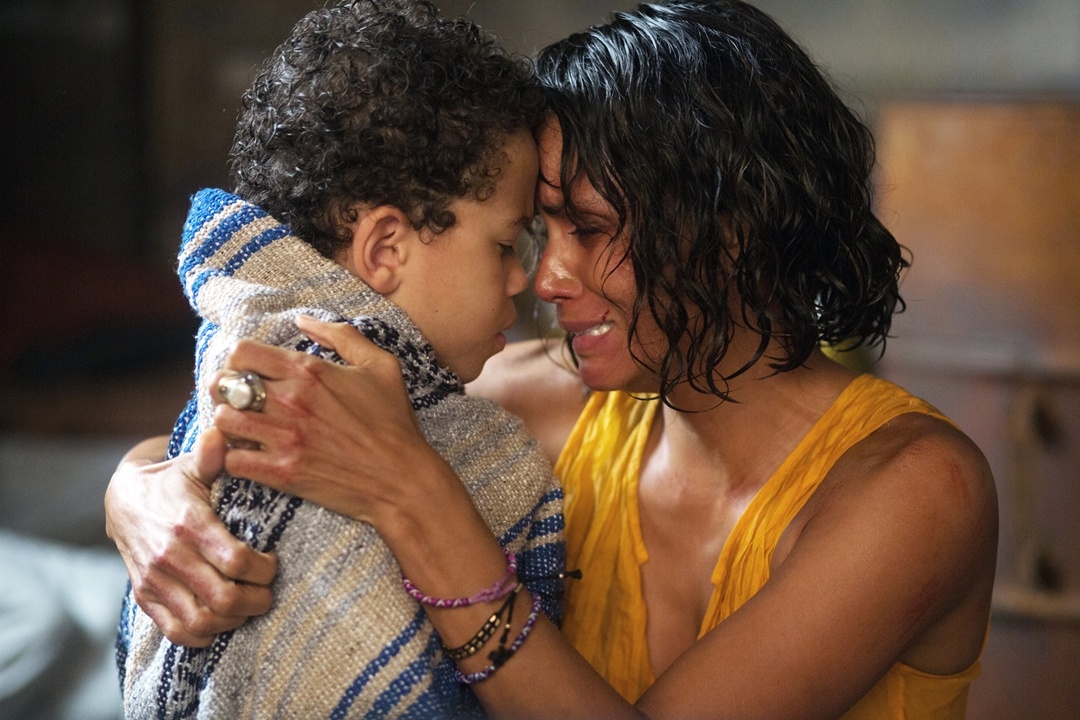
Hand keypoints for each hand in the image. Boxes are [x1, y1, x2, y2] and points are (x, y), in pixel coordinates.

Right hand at [105, 431, 276, 646]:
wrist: (123, 501)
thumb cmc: (172, 482)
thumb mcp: (192, 465)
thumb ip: (212, 454)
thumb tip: (222, 429)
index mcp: (190, 524)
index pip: (236, 561)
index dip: (264, 569)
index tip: (273, 563)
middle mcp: (170, 557)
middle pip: (225, 599)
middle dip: (257, 600)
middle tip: (269, 591)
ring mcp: (155, 580)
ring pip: (202, 621)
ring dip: (234, 620)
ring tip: (249, 606)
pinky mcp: (145, 596)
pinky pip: (176, 631)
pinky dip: (203, 634)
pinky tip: (221, 621)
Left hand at [208, 316, 449, 526]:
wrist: (402, 479)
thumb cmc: (394, 422)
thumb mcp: (380, 366)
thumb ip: (341, 336)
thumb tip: (303, 320)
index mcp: (309, 370)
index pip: (242, 352)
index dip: (238, 360)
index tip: (247, 372)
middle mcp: (291, 400)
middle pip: (224, 385)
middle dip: (225, 391)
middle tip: (237, 401)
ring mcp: (285, 438)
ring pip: (222, 422)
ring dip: (228, 425)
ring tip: (243, 429)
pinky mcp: (283, 472)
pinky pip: (233, 460)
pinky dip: (236, 459)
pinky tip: (252, 456)